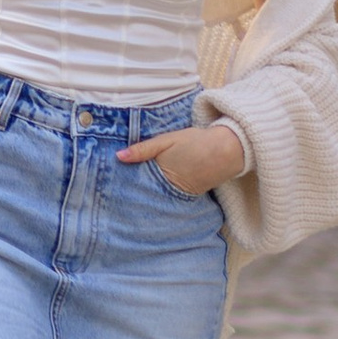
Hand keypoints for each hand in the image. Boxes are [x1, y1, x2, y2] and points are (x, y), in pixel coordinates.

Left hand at [117, 118, 242, 199]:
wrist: (227, 150)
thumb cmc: (195, 142)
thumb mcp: (166, 140)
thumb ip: (142, 149)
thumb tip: (118, 156)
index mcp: (160, 173)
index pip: (136, 181)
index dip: (124, 183)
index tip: (110, 186)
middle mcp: (168, 188)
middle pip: (145, 192)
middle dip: (132, 193)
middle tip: (114, 196)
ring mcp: (180, 193)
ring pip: (157, 196)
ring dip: (147, 195)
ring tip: (129, 197)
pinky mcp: (190, 194)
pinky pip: (170, 196)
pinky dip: (162, 194)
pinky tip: (154, 192)